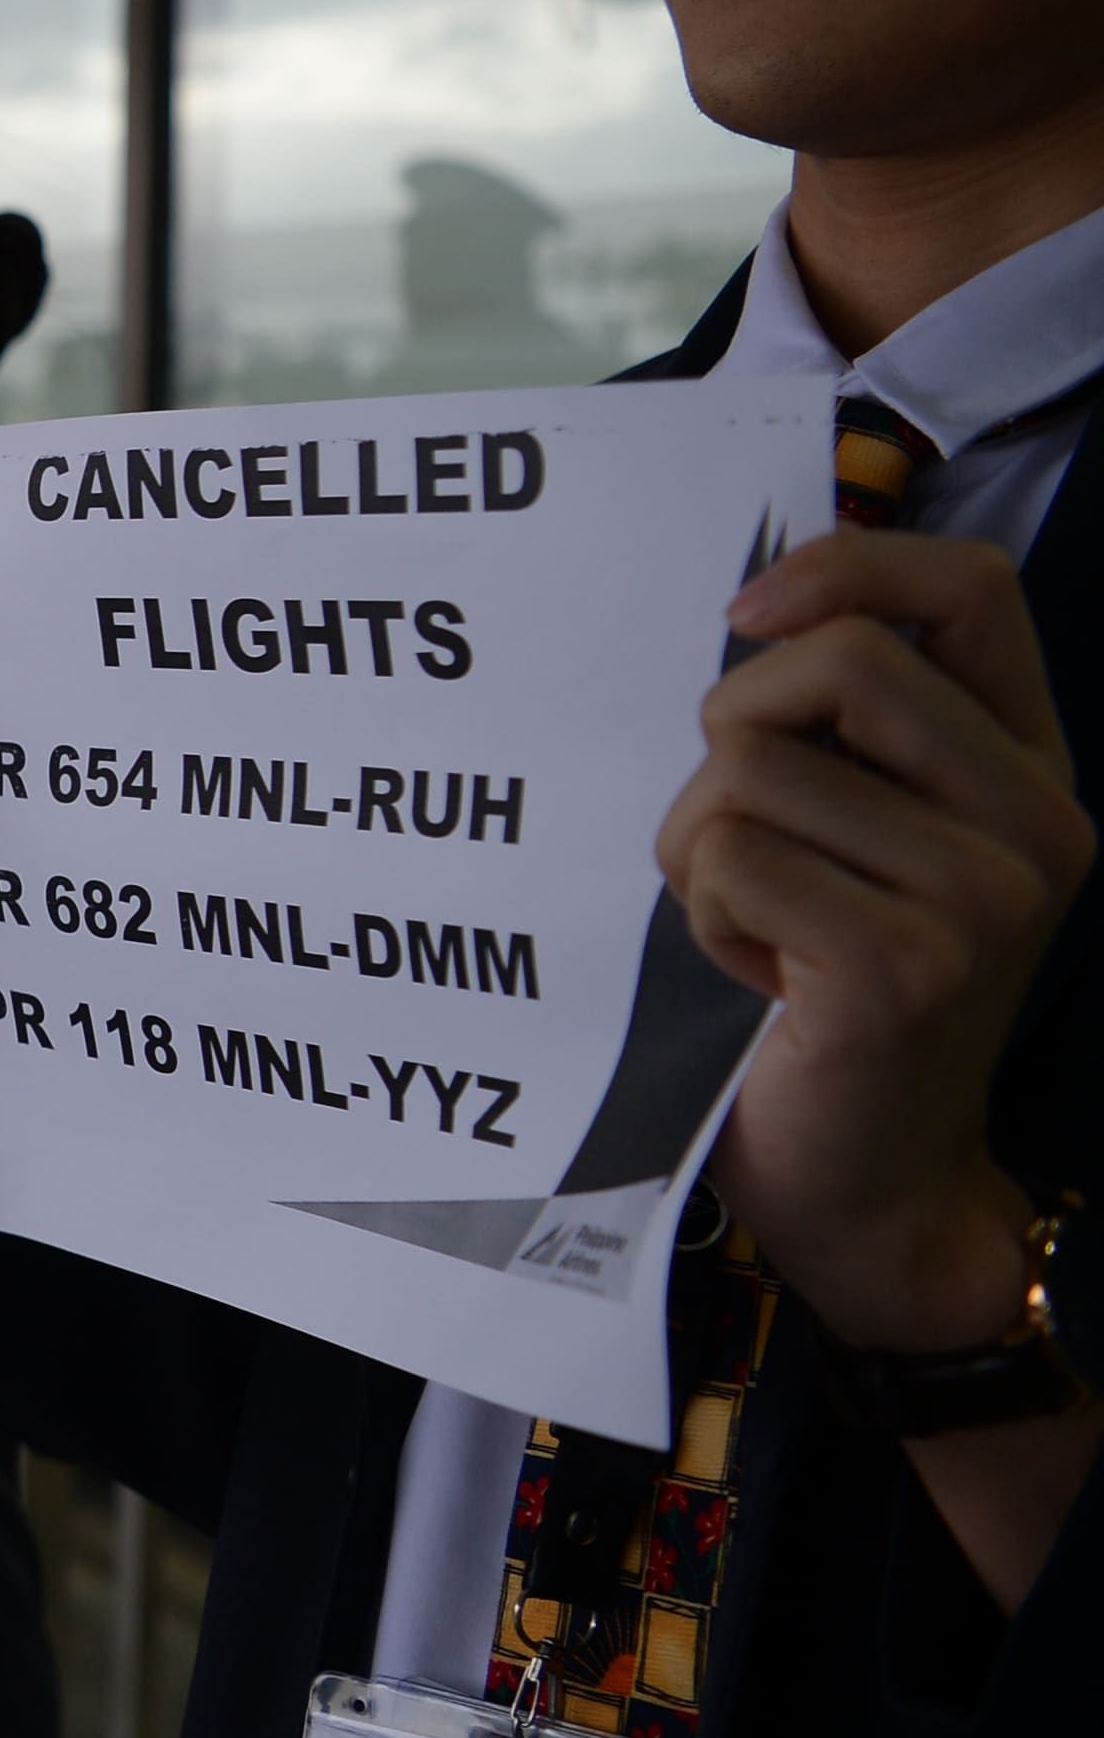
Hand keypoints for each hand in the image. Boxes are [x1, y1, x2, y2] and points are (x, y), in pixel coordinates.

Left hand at [659, 530, 1093, 1350]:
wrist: (866, 1174)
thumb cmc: (824, 980)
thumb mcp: (856, 830)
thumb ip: (840, 724)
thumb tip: (758, 595)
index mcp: (1028, 765)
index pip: (969, 586)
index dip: (846, 563)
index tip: (746, 612)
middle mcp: (1035, 822)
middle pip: (836, 662)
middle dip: (734, 731)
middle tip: (740, 833)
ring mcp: (983, 896)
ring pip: (750, 770)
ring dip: (702, 846)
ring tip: (757, 924)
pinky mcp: (903, 963)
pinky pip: (727, 860)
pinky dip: (702, 914)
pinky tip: (758, 974)